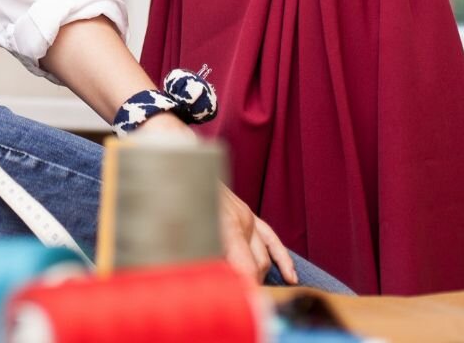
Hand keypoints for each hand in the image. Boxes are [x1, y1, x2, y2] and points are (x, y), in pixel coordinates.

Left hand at [128, 114, 296, 285]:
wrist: (179, 161)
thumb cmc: (174, 194)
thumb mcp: (177, 225)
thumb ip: (192, 253)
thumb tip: (197, 279)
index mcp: (227, 225)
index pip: (245, 268)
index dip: (243, 289)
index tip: (239, 302)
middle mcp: (242, 220)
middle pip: (255, 266)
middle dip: (247, 285)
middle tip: (237, 299)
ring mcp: (248, 217)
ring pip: (263, 257)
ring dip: (257, 276)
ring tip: (248, 293)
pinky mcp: (249, 215)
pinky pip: (272, 240)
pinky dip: (282, 260)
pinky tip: (290, 277)